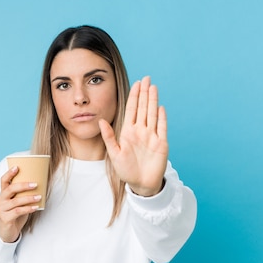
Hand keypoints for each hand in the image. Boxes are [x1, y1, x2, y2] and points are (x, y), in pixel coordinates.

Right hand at [0, 166, 40, 242]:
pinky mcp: (5, 218)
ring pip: (16, 201)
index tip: (17, 167)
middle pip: (10, 189)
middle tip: (35, 184)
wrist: (8, 232)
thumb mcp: (18, 203)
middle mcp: (0, 200)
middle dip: (23, 185)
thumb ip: (23, 195)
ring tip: (39, 196)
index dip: (9, 173)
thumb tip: (39, 185)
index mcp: (3, 194)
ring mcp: (1, 209)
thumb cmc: (15, 215)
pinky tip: (36, 207)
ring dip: (29, 198)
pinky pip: (18, 211)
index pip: (3, 181)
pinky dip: (28, 208)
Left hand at [99, 76, 167, 196]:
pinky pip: (162, 128)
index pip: (132, 110)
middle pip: (143, 108)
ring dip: (153, 101)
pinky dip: (162, 118)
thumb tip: (100, 121)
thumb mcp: (114, 153)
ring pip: (153, 114)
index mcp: (128, 132)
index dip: (134, 96)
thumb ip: (109, 137)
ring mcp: (152, 136)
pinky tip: (161, 107)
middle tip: (146, 78)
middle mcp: (141, 131)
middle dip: (144, 93)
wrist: (140, 184)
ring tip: (153, 87)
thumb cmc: (126, 170)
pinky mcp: (161, 144)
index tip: (135, 83)